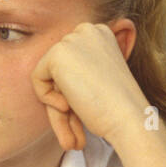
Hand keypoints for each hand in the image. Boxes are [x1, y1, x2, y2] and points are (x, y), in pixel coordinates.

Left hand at [31, 22, 148, 150]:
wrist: (128, 118)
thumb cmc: (117, 108)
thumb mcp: (95, 82)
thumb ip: (75, 74)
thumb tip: (51, 76)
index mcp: (100, 34)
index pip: (70, 64)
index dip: (73, 92)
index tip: (87, 112)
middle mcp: (87, 30)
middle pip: (58, 69)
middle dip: (63, 102)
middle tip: (74, 136)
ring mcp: (73, 39)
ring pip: (48, 76)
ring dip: (56, 107)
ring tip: (72, 136)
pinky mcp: (58, 53)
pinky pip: (37, 78)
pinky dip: (47, 99)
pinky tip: (68, 106)